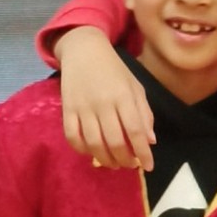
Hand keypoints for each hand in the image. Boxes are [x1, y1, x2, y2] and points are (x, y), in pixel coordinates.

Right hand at [54, 27, 153, 170]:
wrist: (84, 51)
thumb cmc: (115, 70)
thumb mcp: (135, 87)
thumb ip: (144, 113)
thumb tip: (150, 141)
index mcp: (124, 96)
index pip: (135, 130)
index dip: (143, 152)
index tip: (149, 166)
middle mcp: (103, 103)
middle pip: (115, 141)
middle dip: (125, 159)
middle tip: (130, 165)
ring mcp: (83, 107)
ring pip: (93, 143)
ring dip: (105, 159)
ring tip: (113, 163)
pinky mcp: (67, 109)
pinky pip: (72, 136)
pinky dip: (82, 150)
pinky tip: (92, 153)